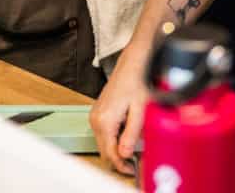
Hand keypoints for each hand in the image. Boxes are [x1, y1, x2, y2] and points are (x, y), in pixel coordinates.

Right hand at [90, 58, 149, 175]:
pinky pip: (103, 134)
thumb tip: (125, 154)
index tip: (131, 169)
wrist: (131, 65)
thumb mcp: (139, 110)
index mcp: (105, 120)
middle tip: (133, 164)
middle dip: (118, 160)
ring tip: (132, 148)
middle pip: (104, 151)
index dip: (121, 165)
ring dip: (115, 149)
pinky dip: (113, 139)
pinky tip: (125, 135)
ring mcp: (95, 116)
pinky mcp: (97, 113)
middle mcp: (96, 119)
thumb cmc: (137, 82)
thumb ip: (131, 134)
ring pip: (103, 143)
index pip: (110, 153)